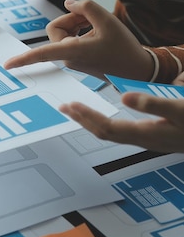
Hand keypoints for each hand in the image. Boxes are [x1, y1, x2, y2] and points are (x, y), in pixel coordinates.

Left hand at [4, 0, 154, 80]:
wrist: (136, 69)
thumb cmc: (123, 47)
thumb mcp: (108, 20)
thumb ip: (86, 7)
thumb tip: (67, 5)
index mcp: (74, 51)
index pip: (42, 53)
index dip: (23, 58)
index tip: (7, 65)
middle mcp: (68, 58)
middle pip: (55, 28)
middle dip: (71, 19)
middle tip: (92, 18)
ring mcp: (71, 60)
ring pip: (63, 32)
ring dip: (78, 24)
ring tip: (99, 28)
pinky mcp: (75, 59)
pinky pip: (70, 38)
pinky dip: (81, 30)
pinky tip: (98, 34)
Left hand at [59, 93, 183, 153]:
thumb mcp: (180, 109)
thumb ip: (154, 104)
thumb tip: (124, 97)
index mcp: (145, 134)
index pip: (107, 127)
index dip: (87, 117)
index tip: (71, 105)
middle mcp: (142, 140)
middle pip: (104, 133)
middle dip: (83, 120)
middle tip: (65, 106)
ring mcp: (147, 139)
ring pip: (112, 133)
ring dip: (92, 121)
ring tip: (77, 110)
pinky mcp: (152, 135)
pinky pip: (122, 131)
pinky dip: (107, 121)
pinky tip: (104, 114)